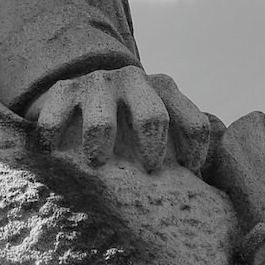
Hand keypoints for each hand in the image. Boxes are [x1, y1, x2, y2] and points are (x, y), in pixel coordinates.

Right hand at [29, 66, 220, 173]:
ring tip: (97, 163)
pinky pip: (56, 120)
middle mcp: (133, 79)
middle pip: (153, 117)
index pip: (194, 124)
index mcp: (164, 89)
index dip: (196, 156)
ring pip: (102, 123)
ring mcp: (96, 82)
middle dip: (151, 150)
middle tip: (146, 170)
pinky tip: (54, 151)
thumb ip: (184, 147)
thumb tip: (211, 184)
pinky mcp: (61, 89)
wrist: (79, 91)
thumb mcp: (159, 127)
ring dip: (100, 150)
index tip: (187, 175)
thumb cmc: (127, 124)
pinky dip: (53, 141)